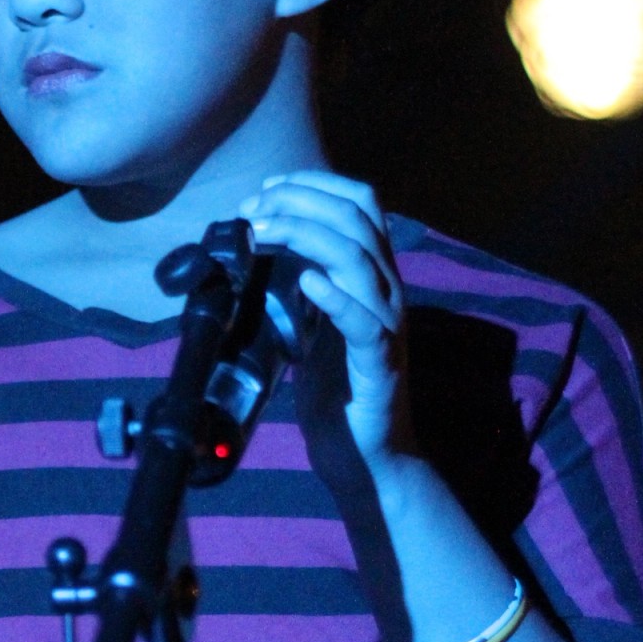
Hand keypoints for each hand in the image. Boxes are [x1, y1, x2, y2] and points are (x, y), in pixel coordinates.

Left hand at [238, 170, 405, 460]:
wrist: (365, 456)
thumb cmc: (337, 392)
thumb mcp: (312, 326)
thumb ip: (299, 288)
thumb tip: (257, 254)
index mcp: (373, 277)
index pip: (360, 203)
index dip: (314, 185)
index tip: (267, 189)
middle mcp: (387, 292)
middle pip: (357, 218)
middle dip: (301, 201)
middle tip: (255, 210)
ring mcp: (387, 326)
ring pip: (360, 258)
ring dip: (307, 234)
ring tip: (266, 232)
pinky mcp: (380, 364)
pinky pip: (365, 322)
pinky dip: (336, 296)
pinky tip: (307, 282)